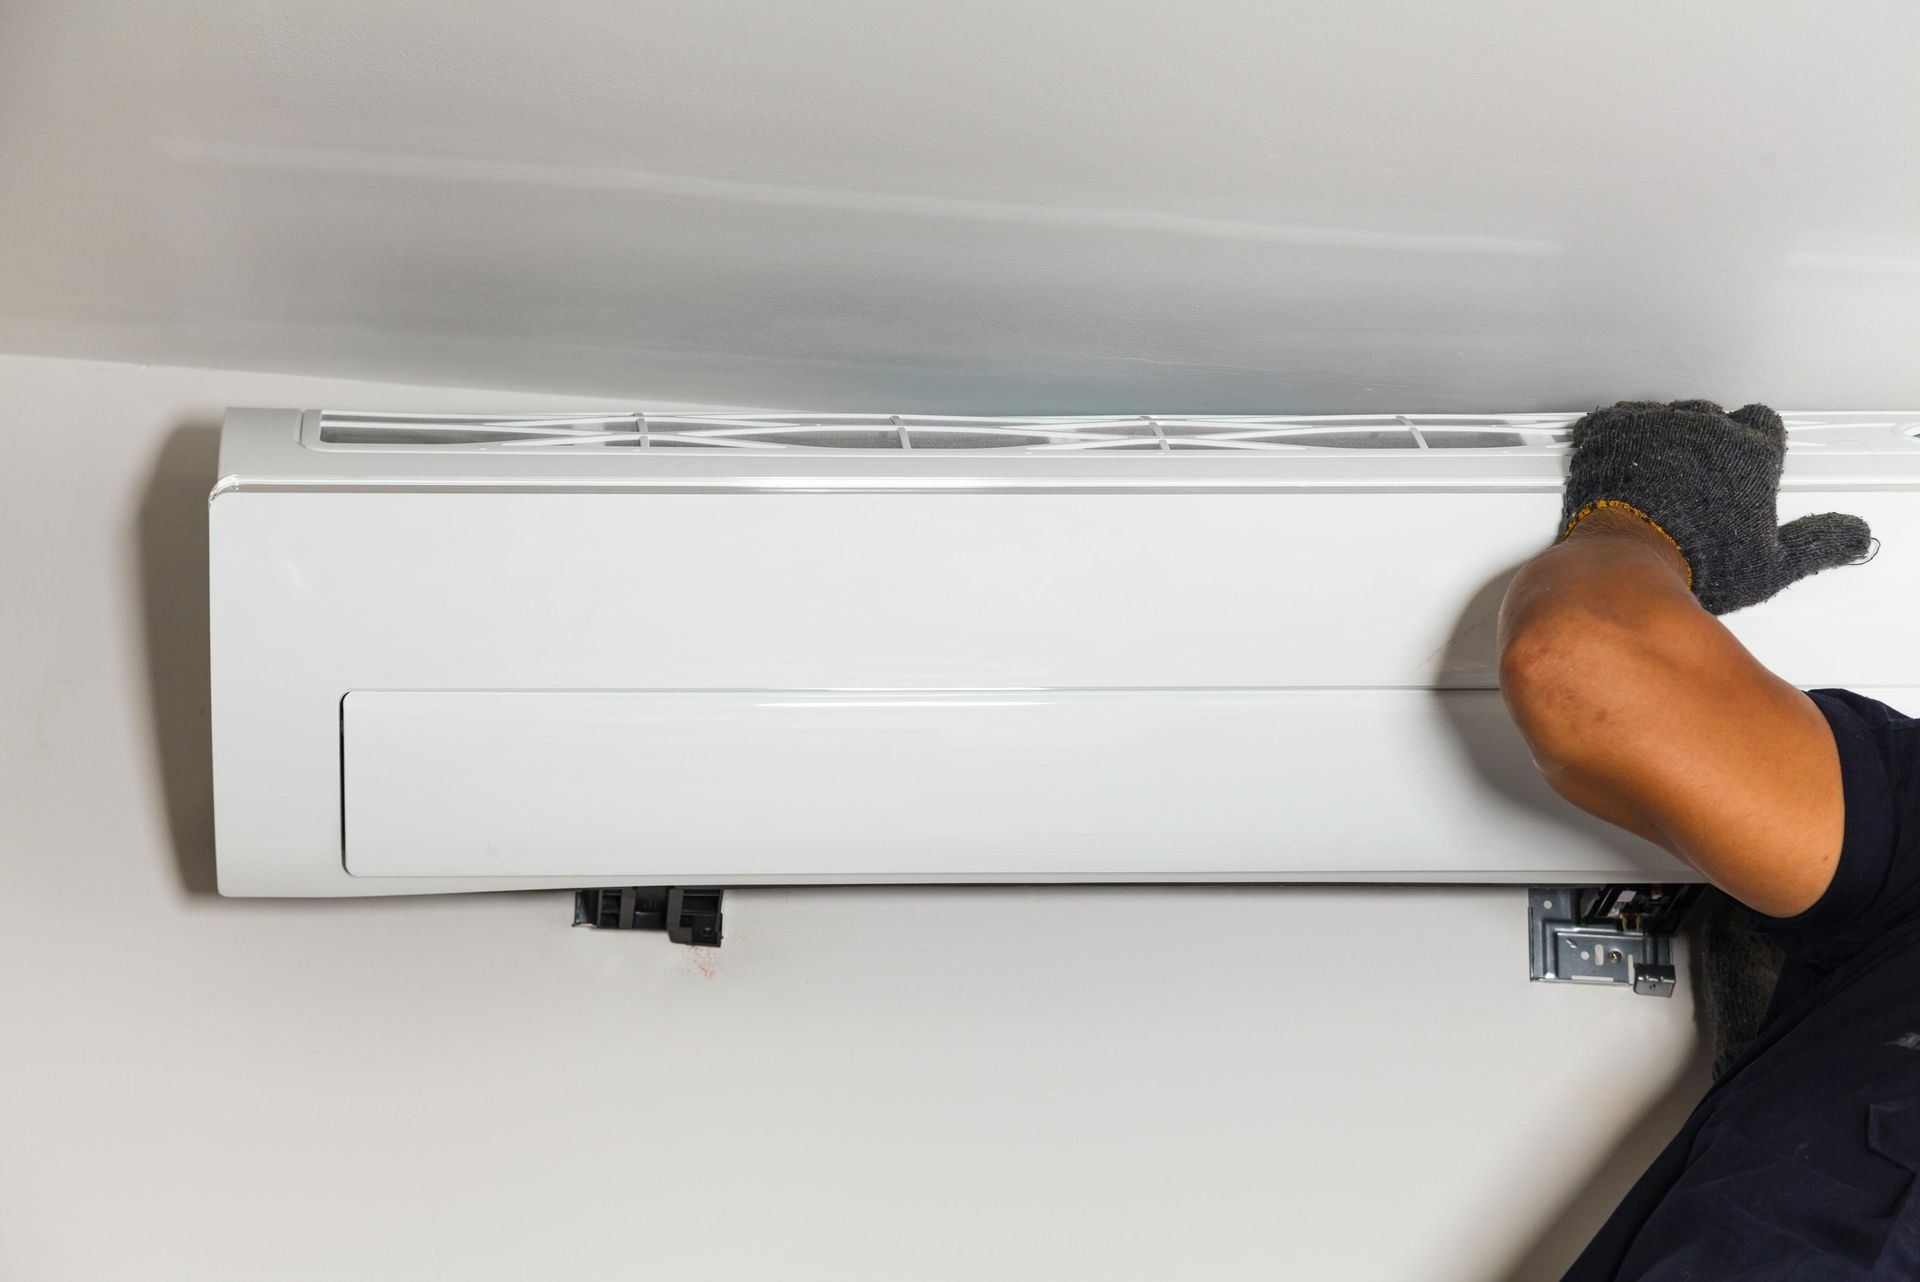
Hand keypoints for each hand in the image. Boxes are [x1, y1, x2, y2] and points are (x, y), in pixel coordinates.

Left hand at [1559, 399, 1871, 614]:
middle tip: (1690, 478)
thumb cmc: (1700, 563)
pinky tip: (1610, 457)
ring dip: (1658, 437)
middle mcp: (1707, 428)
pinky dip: (1612, 435)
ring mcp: (1657, 425)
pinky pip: (1613, 420)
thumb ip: (1816, 543)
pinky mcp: (1611, 430)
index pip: (1762, 424)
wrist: (1630, 558)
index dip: (1750, 443)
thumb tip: (1853, 535)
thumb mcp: (1773, 565)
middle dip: (1703, 441)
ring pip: (1663, 417)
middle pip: (1711, 418)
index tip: (1740, 463)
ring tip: (1648, 473)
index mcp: (1752, 451)